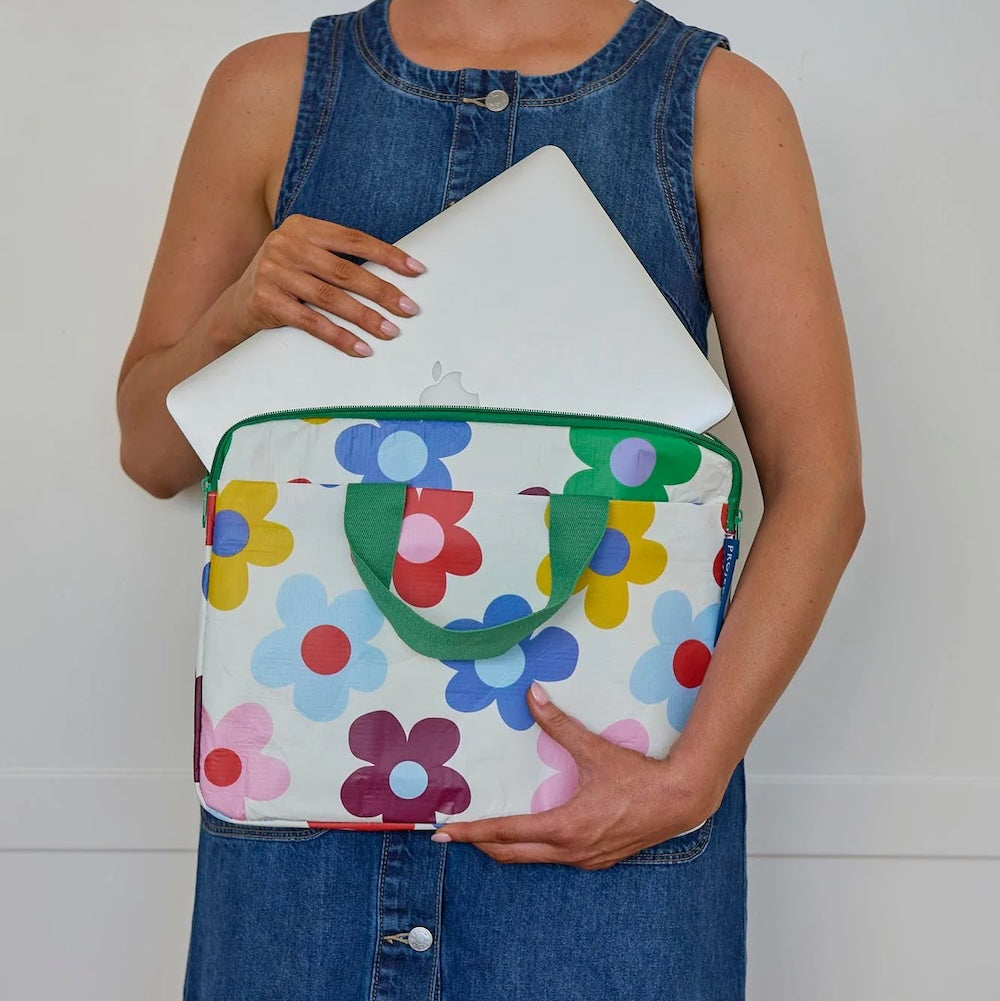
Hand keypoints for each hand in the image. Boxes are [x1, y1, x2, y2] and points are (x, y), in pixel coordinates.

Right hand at [227, 213, 425, 356]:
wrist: (237, 304)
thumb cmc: (285, 279)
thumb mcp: (307, 257)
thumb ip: (338, 259)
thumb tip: (391, 278)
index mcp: (303, 227)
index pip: (354, 239)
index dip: (387, 254)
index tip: (416, 270)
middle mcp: (286, 245)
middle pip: (345, 271)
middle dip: (381, 291)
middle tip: (408, 308)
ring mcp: (274, 272)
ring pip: (330, 298)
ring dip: (365, 317)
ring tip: (389, 331)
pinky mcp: (266, 301)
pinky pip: (311, 322)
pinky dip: (339, 337)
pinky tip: (360, 347)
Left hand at [431, 682, 724, 869]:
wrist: (680, 802)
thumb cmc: (638, 778)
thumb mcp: (594, 749)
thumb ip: (560, 724)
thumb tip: (533, 696)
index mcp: (563, 827)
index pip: (505, 833)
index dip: (472, 833)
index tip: (445, 833)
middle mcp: (569, 851)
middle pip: (511, 854)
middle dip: (481, 845)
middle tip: (454, 836)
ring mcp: (584, 860)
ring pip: (533, 859)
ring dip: (508, 848)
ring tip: (486, 833)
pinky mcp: (597, 859)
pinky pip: (555, 858)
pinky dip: (535, 849)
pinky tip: (533, 834)